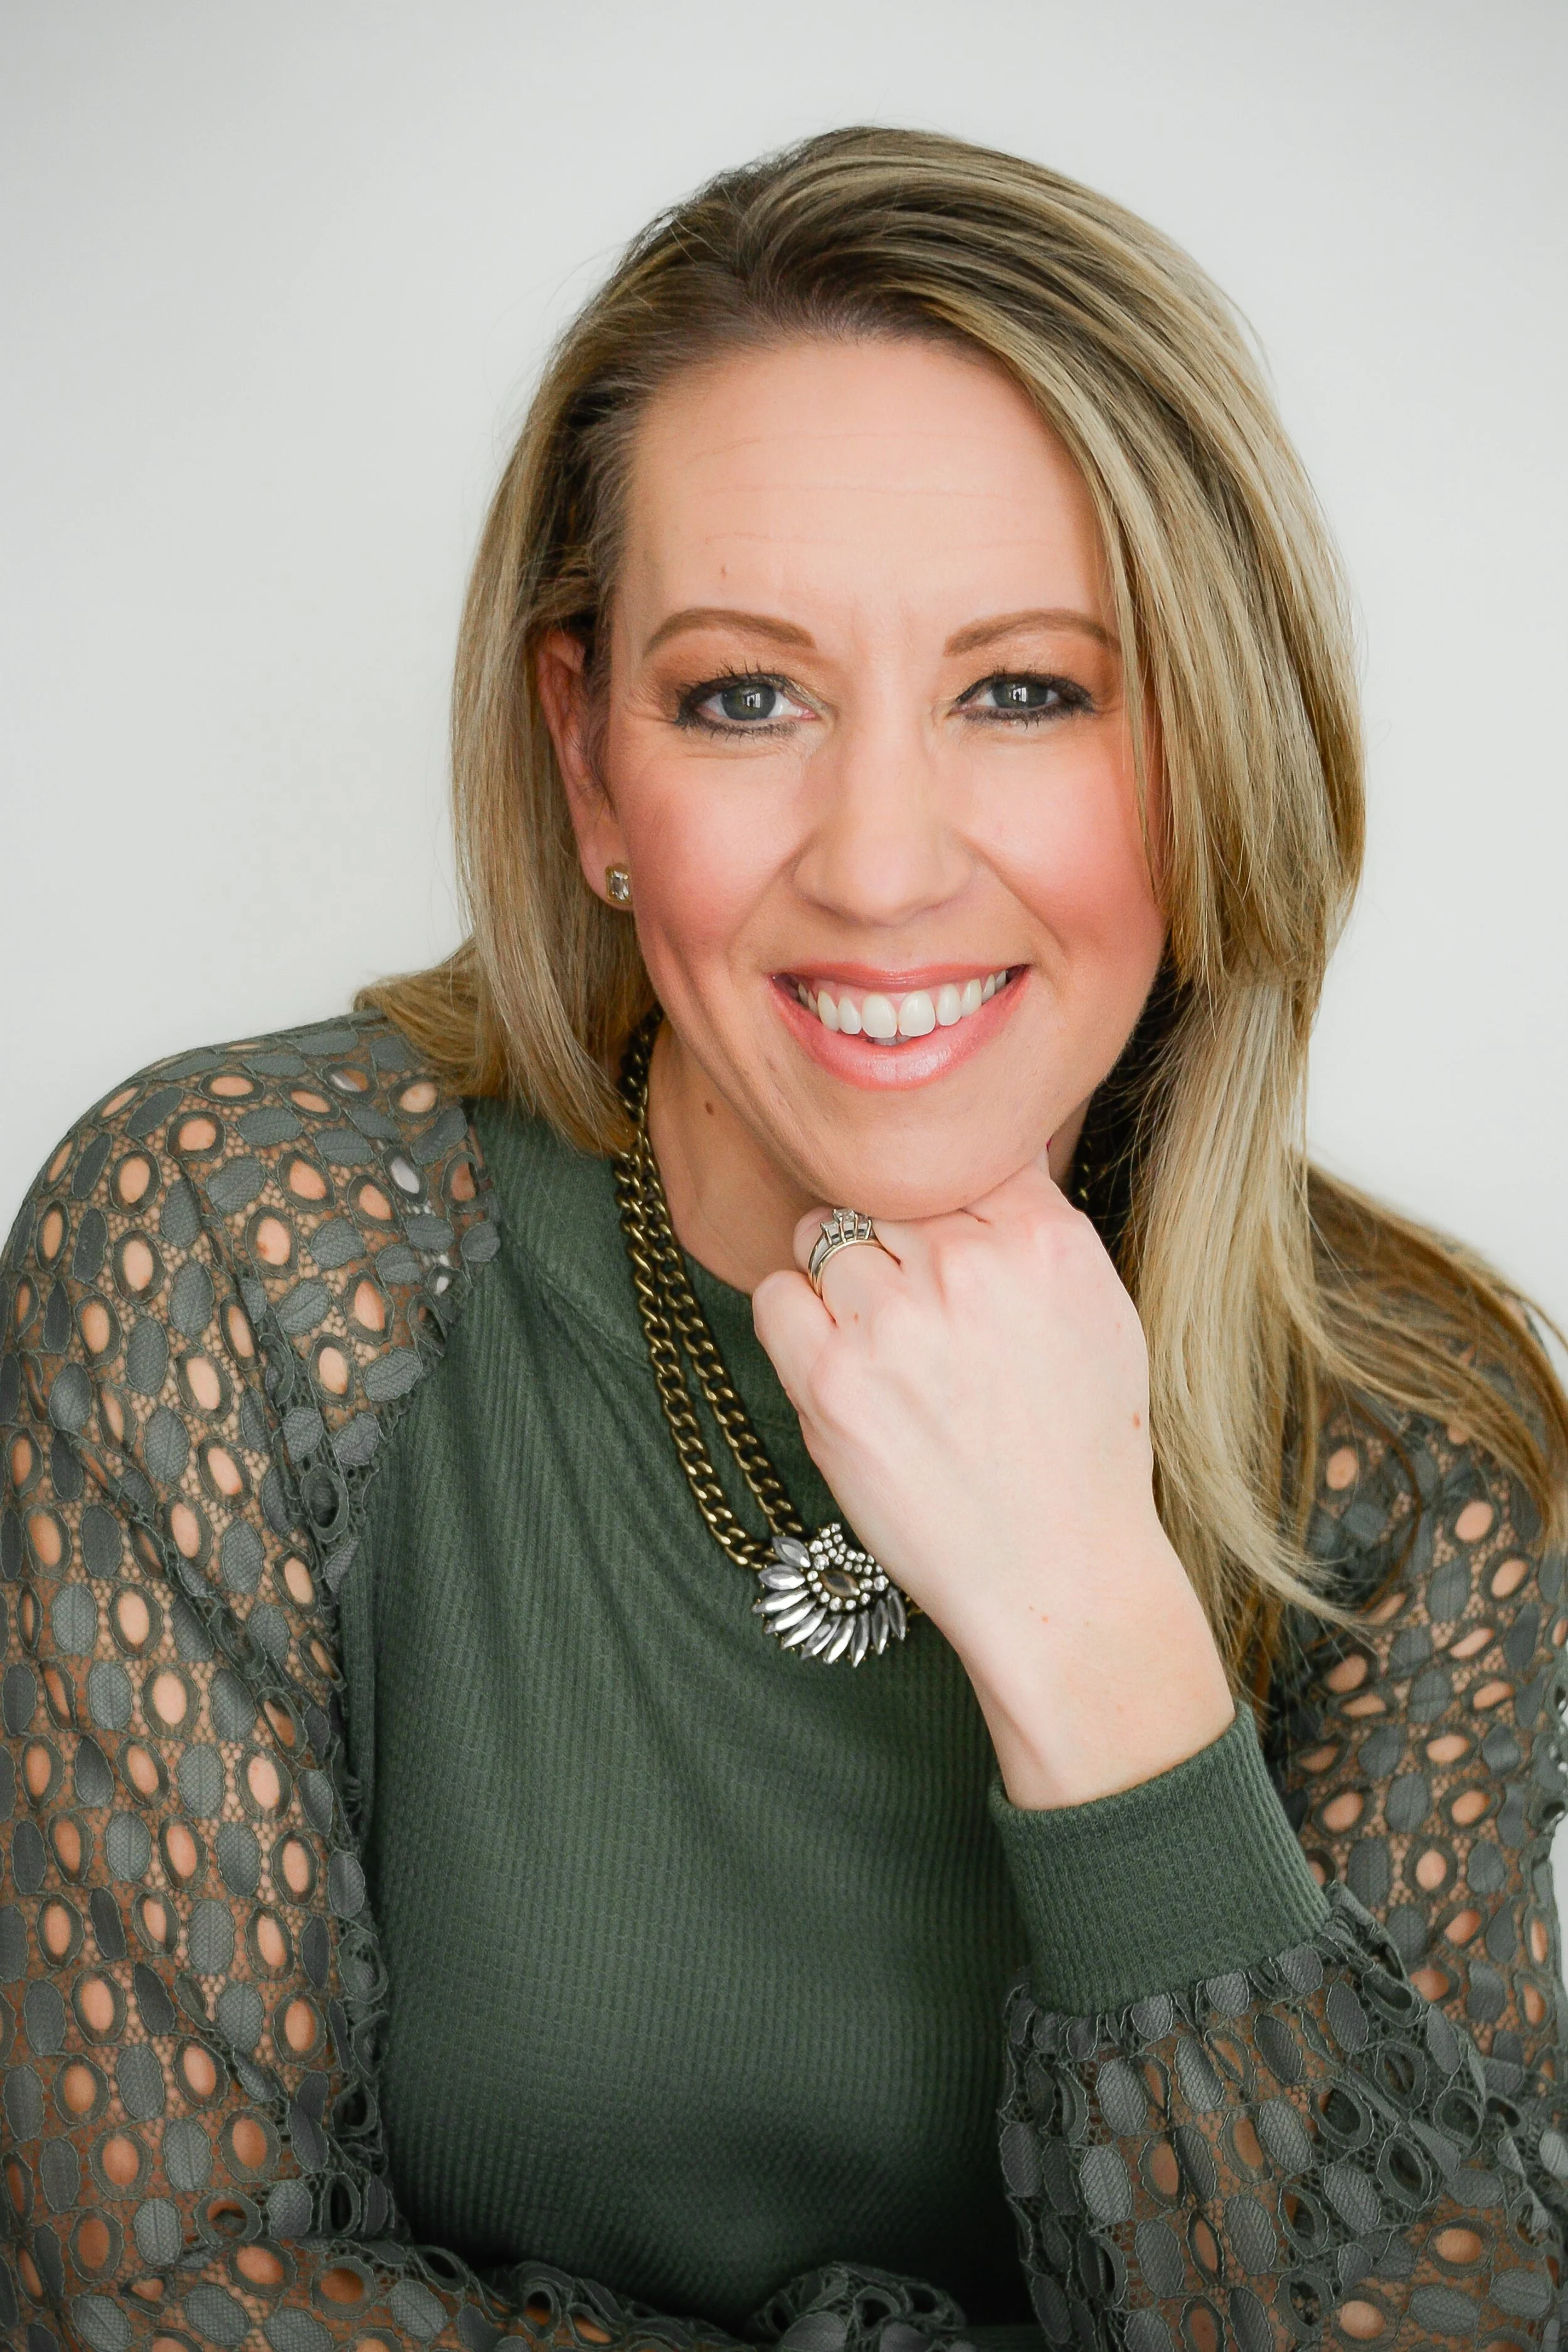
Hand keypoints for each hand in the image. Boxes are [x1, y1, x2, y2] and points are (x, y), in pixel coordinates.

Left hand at [751, 1160, 1232, 1807]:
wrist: (1055, 1568)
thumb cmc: (1081, 1445)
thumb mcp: (1101, 1308)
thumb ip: (1041, 1219)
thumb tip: (995, 1139)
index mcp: (1042, 1239)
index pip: (959, 1156)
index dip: (945, 1205)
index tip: (949, 1250)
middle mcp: (964, 1267)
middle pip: (883, 1195)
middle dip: (893, 1243)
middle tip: (922, 1318)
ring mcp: (890, 1322)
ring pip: (824, 1238)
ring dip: (841, 1283)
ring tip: (889, 1352)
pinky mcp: (828, 1380)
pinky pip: (775, 1296)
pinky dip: (797, 1323)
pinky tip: (843, 1368)